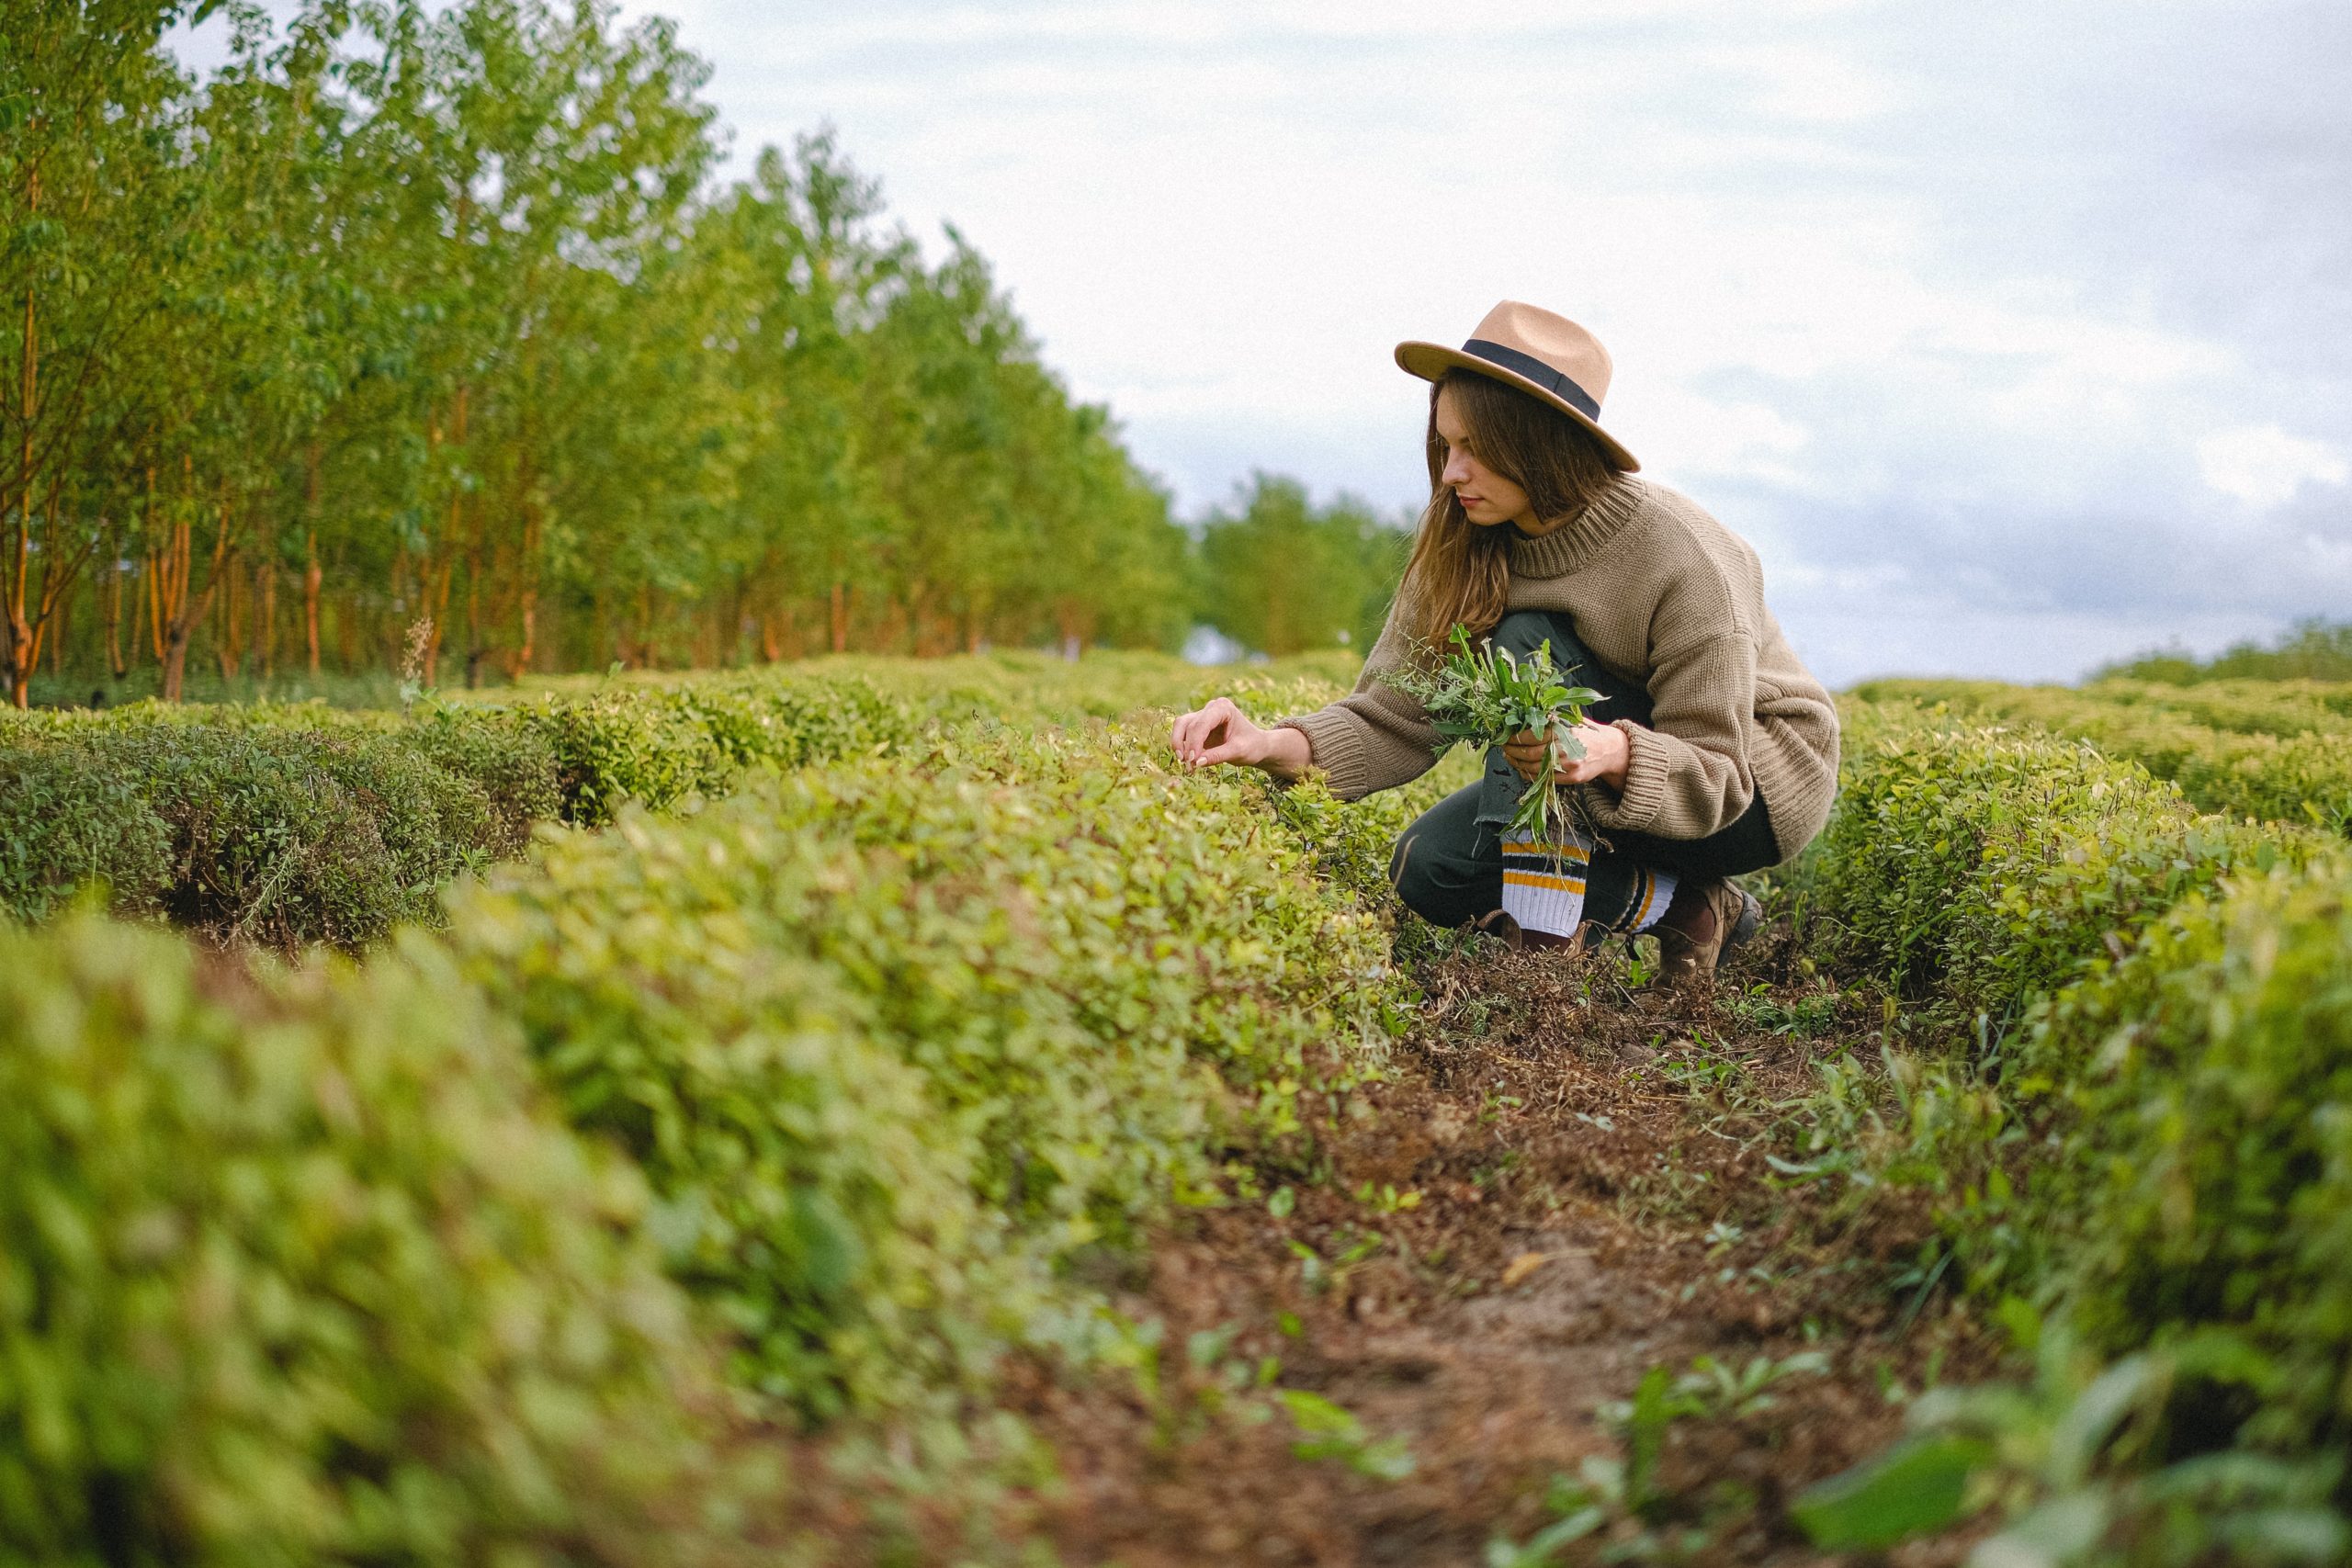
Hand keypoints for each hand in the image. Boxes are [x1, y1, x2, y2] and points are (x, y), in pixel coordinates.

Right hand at [1171, 697, 1310, 778]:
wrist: (1257, 746)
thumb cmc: (1252, 746)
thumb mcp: (1238, 752)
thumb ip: (1218, 756)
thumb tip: (1196, 763)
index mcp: (1223, 708)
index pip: (1202, 723)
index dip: (1194, 742)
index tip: (1192, 761)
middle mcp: (1211, 708)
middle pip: (1188, 724)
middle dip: (1186, 746)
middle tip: (1189, 766)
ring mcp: (1203, 716)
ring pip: (1181, 726)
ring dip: (1179, 745)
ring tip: (1185, 764)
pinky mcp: (1197, 726)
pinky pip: (1183, 734)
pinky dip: (1182, 747)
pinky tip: (1187, 762)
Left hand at [1503, 720, 1630, 787]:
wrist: (1610, 750)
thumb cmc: (1586, 732)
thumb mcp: (1571, 718)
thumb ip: (1551, 717)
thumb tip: (1523, 713)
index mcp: (1563, 730)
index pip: (1531, 735)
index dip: (1514, 737)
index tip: (1504, 735)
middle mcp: (1566, 748)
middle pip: (1529, 753)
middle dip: (1511, 751)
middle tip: (1503, 747)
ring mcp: (1569, 765)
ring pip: (1533, 767)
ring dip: (1517, 763)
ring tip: (1509, 757)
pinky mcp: (1571, 778)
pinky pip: (1543, 779)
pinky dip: (1528, 774)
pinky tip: (1522, 768)